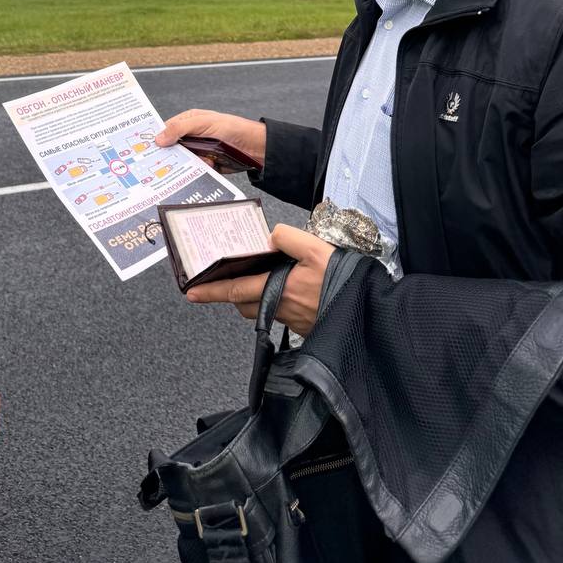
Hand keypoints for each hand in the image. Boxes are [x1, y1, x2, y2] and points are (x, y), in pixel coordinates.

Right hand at [154, 110, 266, 166]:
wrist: (254, 147)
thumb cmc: (231, 128)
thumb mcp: (203, 123)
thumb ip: (180, 128)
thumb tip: (159, 137)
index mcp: (188, 122)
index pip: (166, 130)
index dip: (157, 138)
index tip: (145, 149)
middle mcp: (191, 137)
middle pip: (172, 148)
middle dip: (169, 155)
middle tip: (160, 163)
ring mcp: (199, 151)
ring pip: (182, 162)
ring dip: (185, 164)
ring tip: (191, 163)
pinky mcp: (206, 165)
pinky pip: (194, 171)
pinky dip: (195, 172)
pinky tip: (201, 169)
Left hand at [186, 224, 334, 335]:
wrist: (371, 313)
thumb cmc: (344, 282)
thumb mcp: (317, 249)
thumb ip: (289, 238)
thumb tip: (271, 235)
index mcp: (279, 290)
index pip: (236, 290)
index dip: (212, 291)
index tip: (191, 293)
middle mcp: (282, 309)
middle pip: (245, 304)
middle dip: (234, 293)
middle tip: (229, 279)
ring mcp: (294, 320)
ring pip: (263, 309)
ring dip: (256, 297)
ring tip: (262, 279)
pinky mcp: (306, 326)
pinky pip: (282, 314)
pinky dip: (278, 301)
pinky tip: (291, 288)